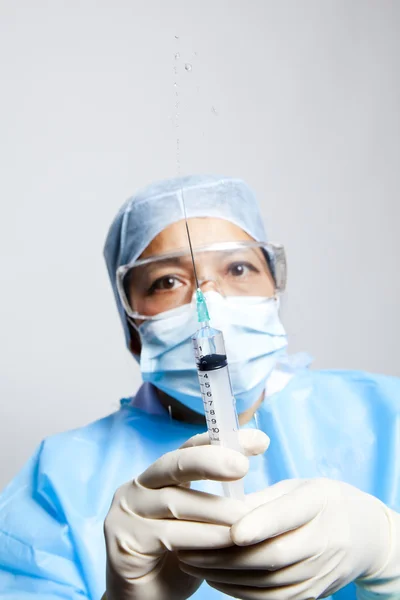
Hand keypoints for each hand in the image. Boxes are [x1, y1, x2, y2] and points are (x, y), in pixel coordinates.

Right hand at [103, 429, 268, 599]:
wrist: (144, 599)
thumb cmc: (179, 556)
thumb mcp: (199, 522)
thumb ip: (215, 499)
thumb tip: (257, 479)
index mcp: (156, 476)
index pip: (188, 448)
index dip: (221, 441)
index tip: (260, 440)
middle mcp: (137, 487)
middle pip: (174, 464)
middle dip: (211, 461)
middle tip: (242, 466)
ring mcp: (125, 512)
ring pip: (176, 501)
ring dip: (215, 509)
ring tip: (247, 515)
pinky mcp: (124, 541)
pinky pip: (170, 535)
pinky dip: (203, 536)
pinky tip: (229, 540)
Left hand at [179, 478, 392, 598]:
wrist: (362, 537)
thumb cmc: (322, 503)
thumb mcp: (298, 488)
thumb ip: (262, 498)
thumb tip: (221, 507)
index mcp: (319, 504)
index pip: (289, 516)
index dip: (260, 524)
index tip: (231, 529)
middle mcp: (322, 542)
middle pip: (270, 555)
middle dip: (223, 553)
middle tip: (185, 545)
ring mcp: (316, 574)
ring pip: (263, 582)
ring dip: (221, 573)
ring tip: (187, 560)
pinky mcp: (307, 596)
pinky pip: (267, 598)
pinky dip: (235, 589)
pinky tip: (212, 577)